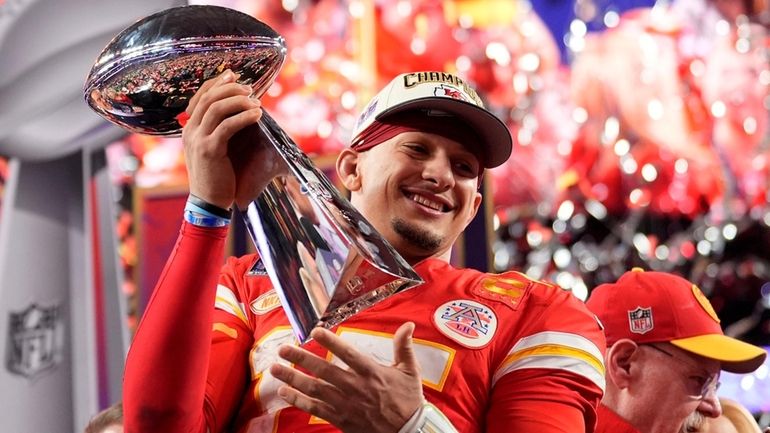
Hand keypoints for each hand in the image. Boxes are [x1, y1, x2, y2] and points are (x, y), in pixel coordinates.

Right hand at [182, 70, 287, 209]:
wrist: (208, 201)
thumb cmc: (216, 175)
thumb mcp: (213, 148)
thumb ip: (218, 130)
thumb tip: (238, 111)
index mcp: (189, 128)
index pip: (200, 96)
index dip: (216, 82)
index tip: (233, 75)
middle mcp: (190, 130)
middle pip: (209, 98)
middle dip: (231, 89)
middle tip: (250, 89)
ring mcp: (198, 140)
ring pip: (217, 108)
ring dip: (240, 101)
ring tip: (257, 102)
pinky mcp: (210, 150)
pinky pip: (228, 126)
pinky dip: (244, 117)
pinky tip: (257, 115)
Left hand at [270, 322, 423, 432]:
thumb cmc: (408, 400)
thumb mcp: (410, 371)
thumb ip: (404, 347)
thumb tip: (408, 325)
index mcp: (371, 373)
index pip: (347, 354)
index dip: (331, 342)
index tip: (315, 331)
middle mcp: (355, 387)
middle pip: (323, 370)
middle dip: (301, 359)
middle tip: (283, 349)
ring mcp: (345, 404)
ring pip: (314, 389)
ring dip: (292, 378)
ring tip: (275, 368)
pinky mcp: (340, 418)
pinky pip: (315, 409)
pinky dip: (298, 400)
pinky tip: (284, 392)